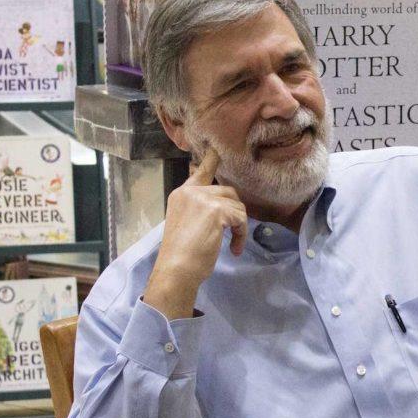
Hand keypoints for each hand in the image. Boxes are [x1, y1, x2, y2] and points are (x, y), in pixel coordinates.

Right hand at [142, 148, 247, 319]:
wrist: (176, 269)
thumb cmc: (182, 254)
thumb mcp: (189, 224)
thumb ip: (202, 210)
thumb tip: (226, 206)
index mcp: (182, 194)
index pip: (200, 171)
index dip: (211, 159)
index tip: (217, 149)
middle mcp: (191, 192)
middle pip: (228, 192)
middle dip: (235, 213)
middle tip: (232, 234)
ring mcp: (203, 199)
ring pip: (237, 206)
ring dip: (239, 227)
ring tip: (231, 245)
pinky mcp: (216, 210)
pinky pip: (241, 218)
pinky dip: (241, 234)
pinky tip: (234, 248)